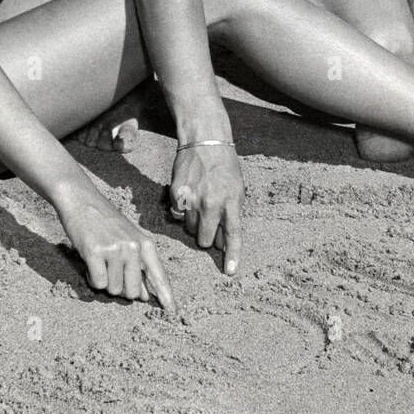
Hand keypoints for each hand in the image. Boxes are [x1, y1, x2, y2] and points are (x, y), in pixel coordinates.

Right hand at [60, 191, 175, 310]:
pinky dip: (92, 278)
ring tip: (100, 260)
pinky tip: (90, 262)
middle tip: (111, 270)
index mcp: (145, 244)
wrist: (81, 199)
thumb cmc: (105, 221)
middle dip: (121, 288)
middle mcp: (133, 247)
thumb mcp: (129, 239)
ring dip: (104, 281)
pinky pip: (98, 283)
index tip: (172, 312)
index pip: (159, 275)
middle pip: (133, 292)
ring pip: (113, 289)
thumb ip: (139, 266)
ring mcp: (115, 250)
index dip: (166, 296)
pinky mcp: (95, 252)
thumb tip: (145, 297)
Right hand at [168, 144, 243, 274]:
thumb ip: (231, 213)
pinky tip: (188, 196)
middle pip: (204, 240)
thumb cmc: (224, 166)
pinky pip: (177, 215)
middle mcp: (211, 203)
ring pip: (189, 229)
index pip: (233, 235)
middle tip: (208, 224)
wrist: (205, 141)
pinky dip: (181, 210)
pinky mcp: (176, 194)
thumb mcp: (237, 189)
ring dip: (193, 223)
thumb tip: (224, 239)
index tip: (230, 272)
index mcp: (231, 202)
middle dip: (206, 237)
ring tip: (199, 204)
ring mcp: (192, 199)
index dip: (231, 255)